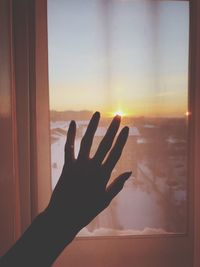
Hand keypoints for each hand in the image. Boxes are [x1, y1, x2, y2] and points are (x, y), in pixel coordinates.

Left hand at [47, 112, 131, 231]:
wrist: (64, 217)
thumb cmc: (86, 210)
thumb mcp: (105, 199)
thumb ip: (117, 184)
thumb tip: (129, 172)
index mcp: (103, 175)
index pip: (116, 153)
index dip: (122, 139)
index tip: (126, 128)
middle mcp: (92, 167)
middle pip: (105, 144)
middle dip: (113, 129)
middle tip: (118, 116)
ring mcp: (79, 165)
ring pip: (87, 141)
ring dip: (93, 126)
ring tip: (97, 113)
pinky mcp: (67, 166)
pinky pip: (69, 148)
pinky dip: (70, 135)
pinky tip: (73, 123)